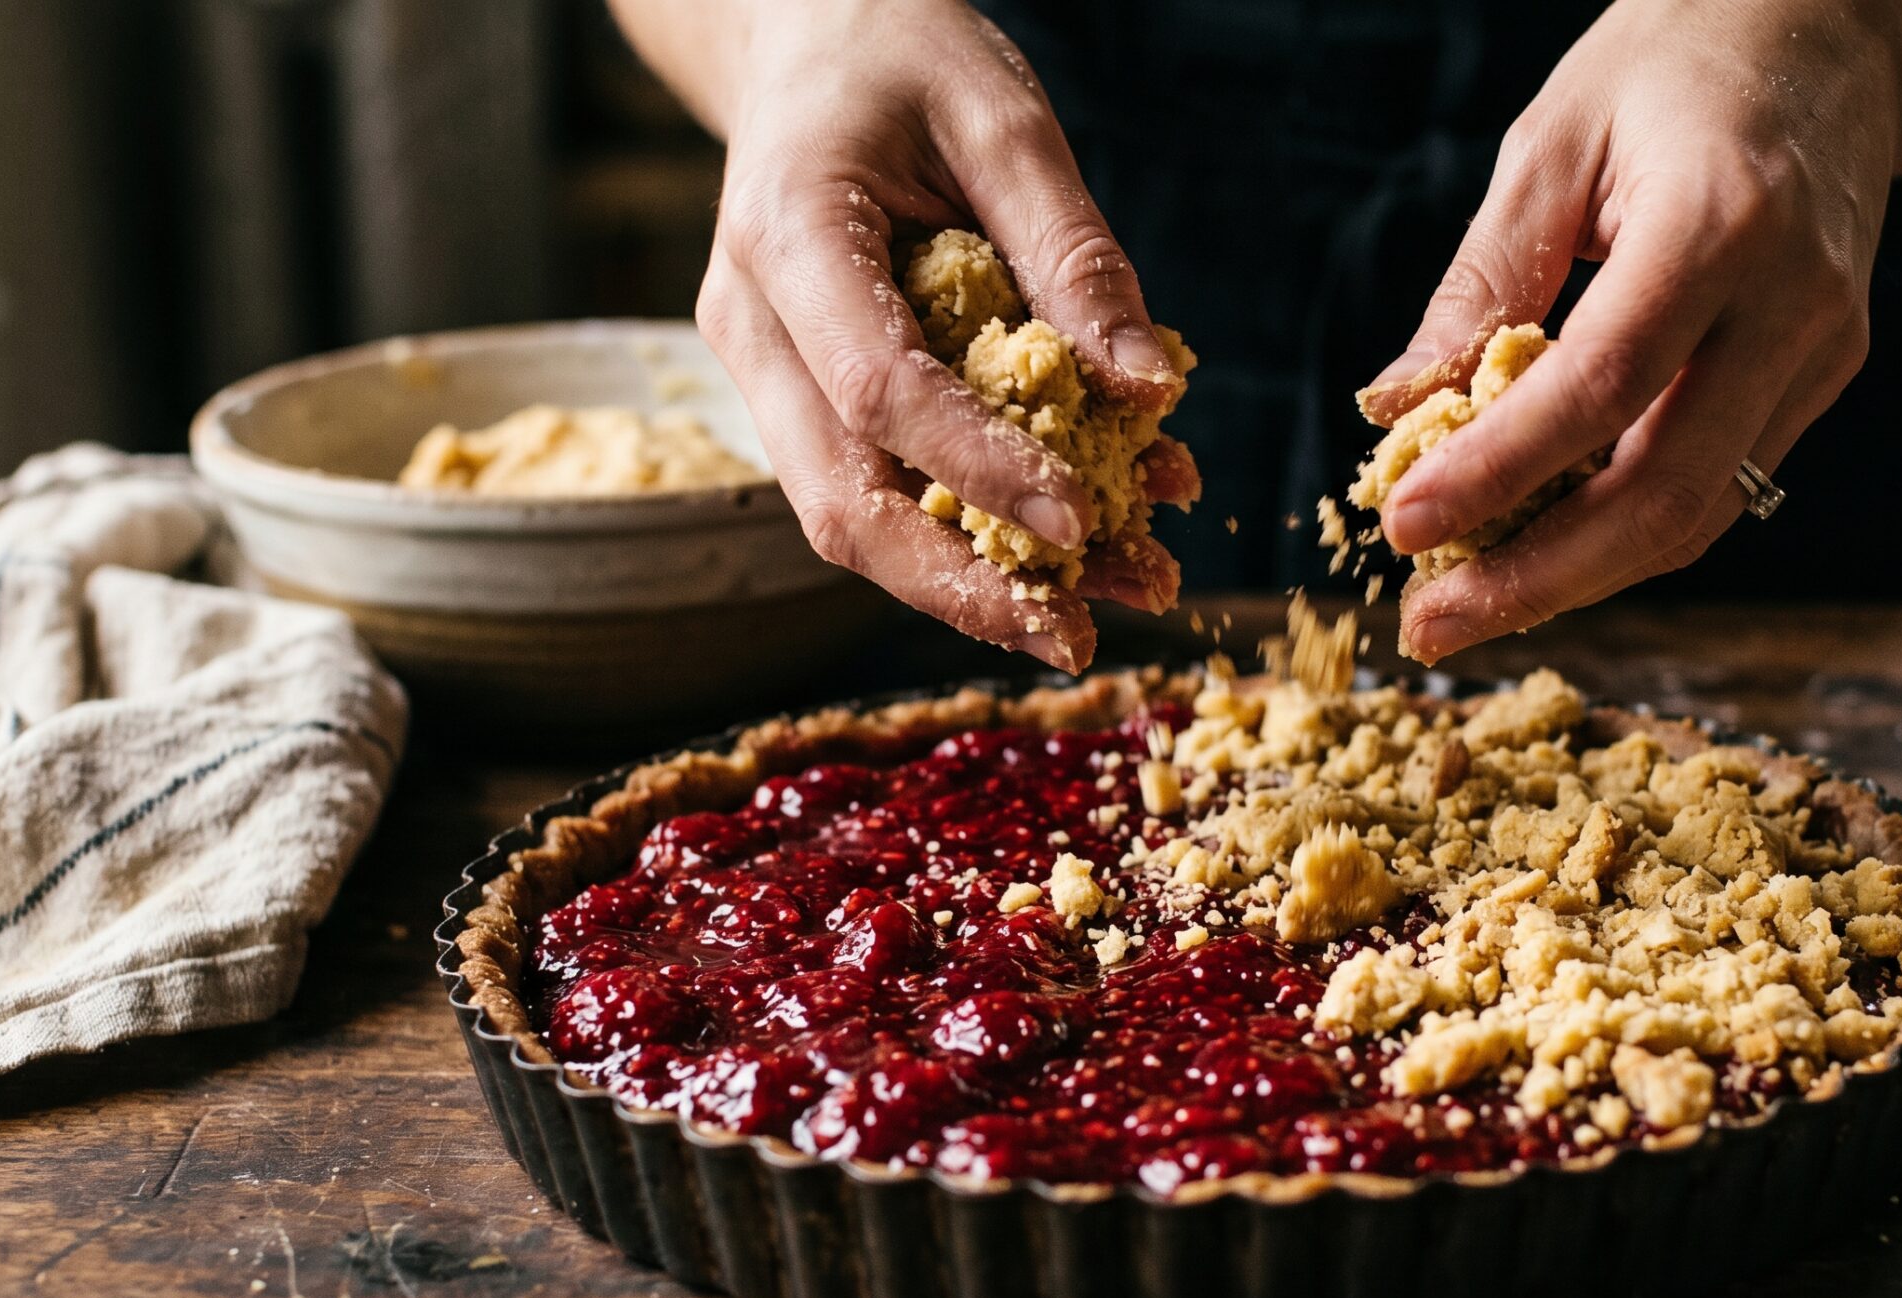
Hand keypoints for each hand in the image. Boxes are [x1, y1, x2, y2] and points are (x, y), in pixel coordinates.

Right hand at [634, 0, 1186, 671]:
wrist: (806, 38)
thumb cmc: (900, 53)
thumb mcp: (1005, 120)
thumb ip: (1073, 253)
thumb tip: (1148, 389)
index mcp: (789, 235)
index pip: (880, 393)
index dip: (981, 471)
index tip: (1084, 523)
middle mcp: (753, 323)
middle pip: (840, 501)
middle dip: (962, 586)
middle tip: (1078, 635)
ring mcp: (765, 369)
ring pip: (854, 517)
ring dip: (982, 576)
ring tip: (1121, 589)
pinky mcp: (803, 393)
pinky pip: (884, 482)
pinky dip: (980, 522)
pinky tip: (1093, 529)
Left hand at [1358, 0, 1898, 662]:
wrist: (1833, 32)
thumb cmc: (1673, 65)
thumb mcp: (1552, 143)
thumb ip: (1482, 282)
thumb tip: (1391, 409)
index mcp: (1721, 221)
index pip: (1602, 384)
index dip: (1499, 470)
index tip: (1402, 527)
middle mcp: (1793, 301)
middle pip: (1666, 489)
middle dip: (1539, 578)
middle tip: (1429, 626)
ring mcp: (1824, 348)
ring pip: (1701, 512)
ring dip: (1579, 577)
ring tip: (1469, 607)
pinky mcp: (1824, 374)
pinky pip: (1720, 483)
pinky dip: (1625, 531)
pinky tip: (1542, 550)